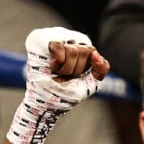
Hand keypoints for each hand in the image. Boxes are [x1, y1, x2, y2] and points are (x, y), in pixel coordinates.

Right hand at [6, 28, 110, 143]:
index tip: (74, 76)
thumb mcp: (90, 83)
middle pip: (85, 50)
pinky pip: (58, 46)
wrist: (46, 104)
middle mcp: (69, 41)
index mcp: (80, 49)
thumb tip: (96, 54)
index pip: (91, 51)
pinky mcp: (42, 40)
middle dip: (75, 70)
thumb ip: (101, 69)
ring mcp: (56, 39)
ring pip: (73, 50)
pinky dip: (57, 61)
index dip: (84, 68)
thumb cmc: (64, 93)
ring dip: (65, 68)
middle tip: (63, 76)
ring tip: (56, 72)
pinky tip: (51, 66)